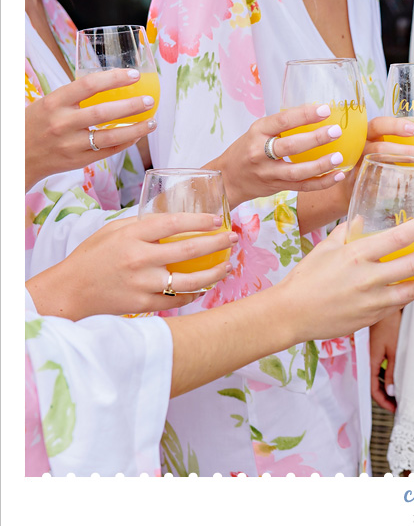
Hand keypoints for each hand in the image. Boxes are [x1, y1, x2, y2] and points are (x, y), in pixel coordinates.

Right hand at [25, 68, 156, 190]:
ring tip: (152, 121)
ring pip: (111, 136)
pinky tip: (138, 135)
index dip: (113, 78)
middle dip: (131, 105)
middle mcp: (62, 123)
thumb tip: (110, 82)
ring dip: (136, 129)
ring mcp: (71, 144)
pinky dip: (126, 142)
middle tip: (150, 100)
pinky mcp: (79, 161)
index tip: (134, 75)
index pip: (87, 85)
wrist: (19, 154)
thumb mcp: (48, 104)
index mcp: (54, 102)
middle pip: (103, 112)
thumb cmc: (37, 124)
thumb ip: (74, 96)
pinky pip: (109, 151)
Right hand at [26, 213, 235, 320]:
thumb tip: (172, 220)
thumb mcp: (112, 231)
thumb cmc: (91, 258)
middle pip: (190, 250)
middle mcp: (139, 259)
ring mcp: (142, 284)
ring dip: (214, 273)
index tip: (217, 221)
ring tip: (227, 266)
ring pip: (190, 280)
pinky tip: (205, 286)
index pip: (173, 223)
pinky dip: (194, 293)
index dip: (199, 221)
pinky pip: (177, 299)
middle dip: (217, 243)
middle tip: (233, 239)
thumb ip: (140, 225)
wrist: (69, 291)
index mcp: (131, 236)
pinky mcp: (142, 304)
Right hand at [205, 104, 351, 207]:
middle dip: (315, 139)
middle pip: (290, 147)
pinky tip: (338, 175)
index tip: (325, 110)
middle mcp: (260, 153)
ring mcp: (268, 173)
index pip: (282, 121)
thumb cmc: (246, 150)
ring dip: (320, 165)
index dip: (304, 115)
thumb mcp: (257, 132)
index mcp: (257, 132)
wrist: (227, 179)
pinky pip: (302, 187)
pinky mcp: (277, 188)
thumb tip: (315, 114)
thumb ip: (280, 126)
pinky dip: (322, 182)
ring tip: (338, 157)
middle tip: (336, 131)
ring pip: (297, 171)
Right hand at [275, 210, 413, 340]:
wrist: (291, 313)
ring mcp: (372, 300)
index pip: (399, 237)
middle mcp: (368, 278)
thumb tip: (363, 218)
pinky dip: (412, 293)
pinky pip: (399, 304)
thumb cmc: (305, 279)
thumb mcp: (325, 247)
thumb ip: (347, 231)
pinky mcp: (372, 317)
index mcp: (357, 255)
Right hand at [337, 116, 413, 199]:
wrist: (351, 181)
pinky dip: (393, 187)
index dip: (396, 126)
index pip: (379, 124)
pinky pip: (376, 186)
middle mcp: (360, 148)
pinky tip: (408, 187)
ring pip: (378, 167)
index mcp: (368, 133)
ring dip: (401, 169)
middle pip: (380, 148)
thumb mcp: (389, 137)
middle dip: (405, 151)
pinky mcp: (359, 185)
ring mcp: (358, 167)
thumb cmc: (377, 153)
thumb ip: (412, 126)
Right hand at [369, 310, 400, 411]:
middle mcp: (368, 358)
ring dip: (385, 384)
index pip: (373, 389)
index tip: (394, 410)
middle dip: (384, 396)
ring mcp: (371, 352)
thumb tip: (390, 390)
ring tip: (397, 392)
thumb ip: (391, 370)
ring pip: (375, 374)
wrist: (385, 300)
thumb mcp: (394, 349)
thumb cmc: (390, 322)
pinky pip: (377, 364)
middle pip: (373, 383)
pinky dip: (384, 372)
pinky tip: (393, 373)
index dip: (383, 402)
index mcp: (371, 361)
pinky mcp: (374, 345)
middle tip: (397, 404)